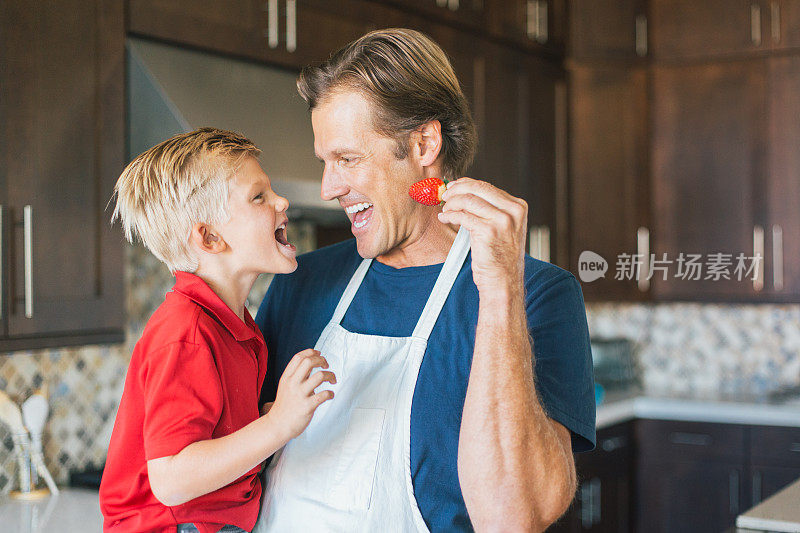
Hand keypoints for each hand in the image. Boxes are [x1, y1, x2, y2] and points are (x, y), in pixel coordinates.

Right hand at [266, 349, 335, 440]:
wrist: (277, 426)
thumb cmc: (285, 406)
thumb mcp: (286, 386)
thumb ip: (298, 375)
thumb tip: (312, 362)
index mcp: (287, 377)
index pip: (299, 357)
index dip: (311, 352)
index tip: (319, 354)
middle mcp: (292, 384)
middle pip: (308, 362)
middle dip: (321, 360)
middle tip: (326, 365)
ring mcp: (299, 395)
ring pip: (319, 376)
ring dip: (330, 375)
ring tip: (333, 380)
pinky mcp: (307, 407)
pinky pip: (323, 395)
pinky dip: (330, 393)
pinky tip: (330, 395)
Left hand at [438, 178, 527, 292]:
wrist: (503, 281)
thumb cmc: (499, 257)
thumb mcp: (502, 227)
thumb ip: (490, 209)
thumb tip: (464, 192)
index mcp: (518, 206)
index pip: (487, 186)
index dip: (466, 184)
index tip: (453, 186)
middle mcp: (513, 211)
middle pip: (477, 188)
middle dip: (456, 189)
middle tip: (444, 195)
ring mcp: (503, 220)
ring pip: (468, 200)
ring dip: (451, 203)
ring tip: (445, 209)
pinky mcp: (489, 231)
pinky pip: (463, 216)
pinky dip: (450, 215)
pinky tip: (444, 218)